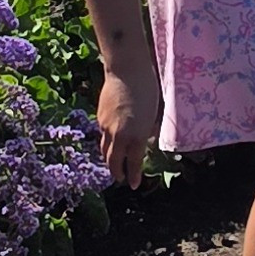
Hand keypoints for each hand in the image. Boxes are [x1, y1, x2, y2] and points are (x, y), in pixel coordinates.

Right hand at [96, 65, 160, 188]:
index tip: (133, 185)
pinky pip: (103, 135)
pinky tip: (112, 140)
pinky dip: (108, 142)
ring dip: (110, 159)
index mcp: (136, 135)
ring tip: (115, 164)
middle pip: (114, 161)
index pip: (133, 162)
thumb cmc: (148, 88)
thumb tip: (146, 139)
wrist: (126, 70)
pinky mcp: (100, 117)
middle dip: (117, 172)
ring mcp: (107, 126)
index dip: (133, 176)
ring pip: (105, 149)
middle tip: (121, 178)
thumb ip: (149, 130)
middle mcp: (119, 135)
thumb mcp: (155, 113)